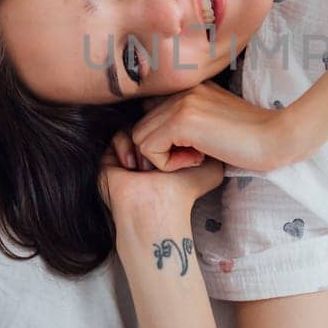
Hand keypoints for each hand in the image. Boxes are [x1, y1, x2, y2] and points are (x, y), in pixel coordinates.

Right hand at [98, 129, 223, 238]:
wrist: (159, 206)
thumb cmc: (185, 192)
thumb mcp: (211, 168)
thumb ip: (214, 148)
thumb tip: (216, 130)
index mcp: (172, 148)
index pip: (171, 122)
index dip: (176, 124)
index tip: (185, 142)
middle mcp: (151, 149)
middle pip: (154, 120)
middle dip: (161, 133)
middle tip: (167, 152)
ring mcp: (130, 152)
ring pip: (137, 126)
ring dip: (145, 142)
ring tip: (149, 168)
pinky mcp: (111, 158)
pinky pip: (118, 134)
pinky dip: (126, 144)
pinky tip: (135, 166)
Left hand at [130, 80, 302, 173]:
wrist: (276, 138)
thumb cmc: (252, 138)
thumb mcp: (216, 122)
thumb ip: (190, 122)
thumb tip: (161, 139)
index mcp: (191, 88)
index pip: (151, 113)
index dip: (164, 138)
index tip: (189, 150)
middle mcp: (183, 90)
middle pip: (142, 126)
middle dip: (161, 149)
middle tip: (192, 156)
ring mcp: (181, 102)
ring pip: (140, 137)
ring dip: (163, 157)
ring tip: (195, 158)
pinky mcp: (182, 120)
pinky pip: (149, 148)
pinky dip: (167, 164)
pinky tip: (196, 160)